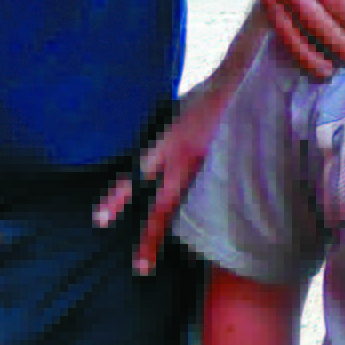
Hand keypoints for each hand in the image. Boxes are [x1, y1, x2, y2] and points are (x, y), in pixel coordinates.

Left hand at [91, 74, 231, 274]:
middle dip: (150, 238)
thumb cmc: (210, 92)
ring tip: (172, 256)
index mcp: (169, 142)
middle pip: (164, 206)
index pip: (138, 174)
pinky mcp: (233, 170)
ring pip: (192, 206)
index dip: (118, 198)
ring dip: (186, 230)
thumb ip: (166, 135)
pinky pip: (219, 197)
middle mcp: (187, 158)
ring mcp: (212, 167)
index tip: (99, 221)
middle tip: (139, 268)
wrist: (245, 77)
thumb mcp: (178, 110)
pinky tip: (220, 233)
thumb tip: (154, 156)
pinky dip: (216, 214)